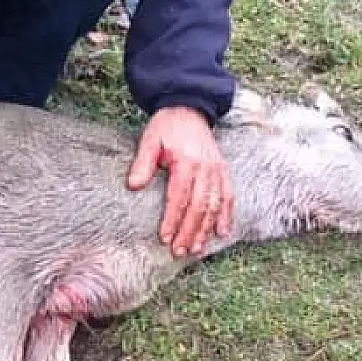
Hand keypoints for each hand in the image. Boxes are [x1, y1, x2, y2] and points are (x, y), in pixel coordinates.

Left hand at [126, 106, 232, 257]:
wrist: (188, 109)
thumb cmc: (166, 127)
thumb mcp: (149, 140)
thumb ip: (143, 163)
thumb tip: (133, 186)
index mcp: (186, 162)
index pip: (179, 197)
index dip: (173, 219)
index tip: (165, 238)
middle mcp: (205, 168)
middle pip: (198, 206)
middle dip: (189, 232)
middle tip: (179, 251)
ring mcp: (217, 170)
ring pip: (214, 205)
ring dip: (205, 229)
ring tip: (196, 248)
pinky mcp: (223, 171)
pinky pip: (227, 197)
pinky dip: (226, 216)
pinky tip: (222, 233)